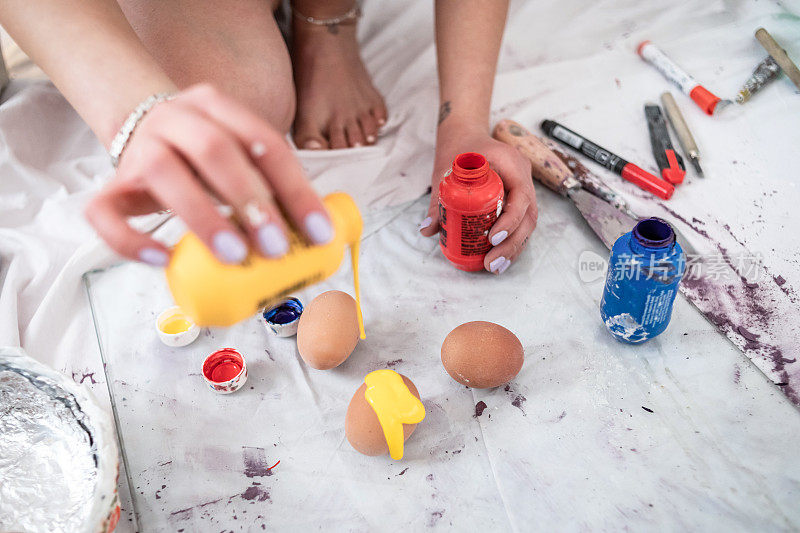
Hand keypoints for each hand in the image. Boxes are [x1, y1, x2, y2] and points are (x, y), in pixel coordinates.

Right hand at [86, 84, 332, 265]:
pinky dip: (133, 240)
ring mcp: (138, 150)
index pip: (264, 143)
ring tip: (235, 256)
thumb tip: (319, 236)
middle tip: (276, 247)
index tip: (318, 232)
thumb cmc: (204, 156)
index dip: (296, 189)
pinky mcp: (111, 187)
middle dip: (251, 201)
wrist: (140, 131)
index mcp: (217, 107)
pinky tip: (164, 260)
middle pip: (214, 150)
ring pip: (162, 174)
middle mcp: (175, 120)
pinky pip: (105, 213)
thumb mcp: (240, 154)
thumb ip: (273, 184)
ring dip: (203, 218)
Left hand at [419, 119, 537, 273]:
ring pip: (527, 223)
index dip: (510, 221)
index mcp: (511, 163)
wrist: (467, 135)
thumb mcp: (446, 172)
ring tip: (495, 267)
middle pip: (528, 216)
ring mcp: (524, 188)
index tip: (493, 239)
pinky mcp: (519, 199)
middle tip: (491, 264)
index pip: (520, 196)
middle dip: (511, 244)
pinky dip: (511, 242)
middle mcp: (523, 176)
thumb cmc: (459, 150)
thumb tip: (428, 230)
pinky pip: (520, 222)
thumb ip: (438, 201)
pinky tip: (500, 259)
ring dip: (513, 248)